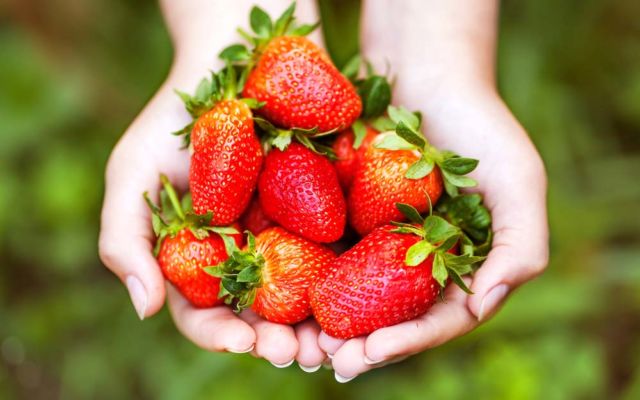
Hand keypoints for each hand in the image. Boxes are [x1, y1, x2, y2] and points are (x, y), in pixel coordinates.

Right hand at [98, 0, 328, 367]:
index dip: (223, 335)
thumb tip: (143, 308)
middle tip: (301, 354)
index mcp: (203, 259)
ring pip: (310, 298)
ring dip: (324, 328)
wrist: (239, 60)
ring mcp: (292, 237)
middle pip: (265, 318)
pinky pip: (347, 254)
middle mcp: (249, 257)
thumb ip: (125, 240)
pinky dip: (357, 283)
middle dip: (281, 342)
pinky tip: (371, 298)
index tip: (245, 342)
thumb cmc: (178, 118)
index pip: (207, 314)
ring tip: (338, 344)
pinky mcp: (330, 214)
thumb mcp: (133, 174)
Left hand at [319, 86, 548, 380]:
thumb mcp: (517, 179)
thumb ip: (520, 246)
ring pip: (354, 297)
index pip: (438, 319)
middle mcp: (419, 264)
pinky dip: (306, 279)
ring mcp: (380, 244)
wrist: (423, 72)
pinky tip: (285, 296)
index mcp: (462, 267)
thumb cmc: (477, 123)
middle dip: (363, 346)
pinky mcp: (345, 220)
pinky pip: (323, 256)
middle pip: (391, 319)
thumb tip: (482, 307)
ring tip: (302, 345)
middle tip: (331, 361)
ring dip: (330, 325)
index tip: (372, 351)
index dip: (408, 340)